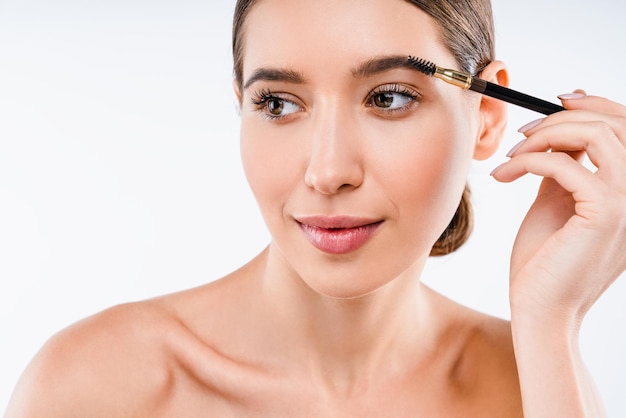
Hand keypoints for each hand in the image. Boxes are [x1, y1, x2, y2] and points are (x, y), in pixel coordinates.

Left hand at [491, 91, 625, 326]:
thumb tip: (559, 133)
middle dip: (563, 116)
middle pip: (617, 123)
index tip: (555, 100)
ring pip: (597, 135)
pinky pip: (566, 165)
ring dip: (544, 136)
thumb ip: (565, 167)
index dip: (596, 104)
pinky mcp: (606, 214)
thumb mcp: (557, 202)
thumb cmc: (544, 261)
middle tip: (522, 133)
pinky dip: (528, 161)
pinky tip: (503, 175)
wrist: (541, 309)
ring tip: (511, 156)